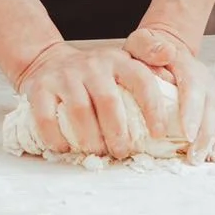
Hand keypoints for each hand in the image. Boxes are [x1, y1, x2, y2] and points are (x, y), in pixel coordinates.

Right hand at [14, 39, 175, 160]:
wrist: (47, 62)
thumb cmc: (93, 75)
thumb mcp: (123, 65)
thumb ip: (149, 69)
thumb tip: (174, 68)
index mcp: (118, 61)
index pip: (141, 80)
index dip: (152, 108)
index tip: (159, 134)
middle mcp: (93, 65)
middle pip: (109, 101)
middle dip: (118, 132)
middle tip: (123, 152)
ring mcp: (65, 75)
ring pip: (79, 110)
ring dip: (90, 138)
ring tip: (96, 153)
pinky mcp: (40, 88)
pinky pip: (45, 115)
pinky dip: (55, 136)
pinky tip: (64, 148)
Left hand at [126, 25, 214, 162]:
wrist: (164, 52)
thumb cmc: (147, 55)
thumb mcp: (139, 45)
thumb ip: (147, 47)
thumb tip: (167, 51)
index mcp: (186, 65)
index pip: (193, 86)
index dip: (193, 111)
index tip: (188, 135)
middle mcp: (205, 79)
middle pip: (214, 105)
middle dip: (208, 134)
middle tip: (196, 156)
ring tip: (214, 158)